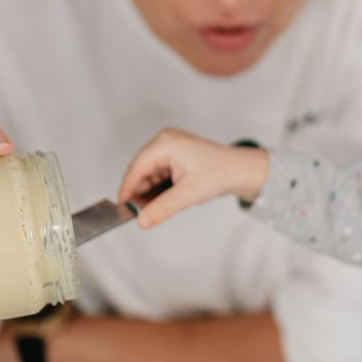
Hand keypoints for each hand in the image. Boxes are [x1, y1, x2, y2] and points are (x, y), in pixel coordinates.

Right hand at [117, 128, 269, 228]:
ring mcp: (169, 147)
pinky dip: (157, 189)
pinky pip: (158, 174)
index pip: (137, 167)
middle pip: (140, 170)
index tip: (122, 209)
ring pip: (148, 174)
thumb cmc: (220, 173)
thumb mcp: (188, 194)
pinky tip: (161, 202)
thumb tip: (141, 221)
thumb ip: (162, 208)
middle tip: (137, 215)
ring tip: (152, 210)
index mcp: (165, 143)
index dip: (127, 189)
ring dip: (148, 192)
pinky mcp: (174, 156)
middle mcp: (165, 141)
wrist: (240, 171)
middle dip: (139, 193)